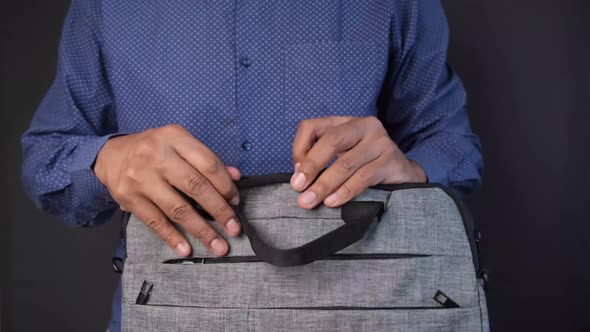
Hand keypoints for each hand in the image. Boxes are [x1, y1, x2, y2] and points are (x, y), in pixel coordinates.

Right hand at [94, 124, 240, 256]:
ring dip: (201, 230)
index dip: (226, 186)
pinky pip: (155, 222)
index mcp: (174, 137)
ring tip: (218, 245)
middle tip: (235, 228)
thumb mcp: (179, 144)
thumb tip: (236, 177)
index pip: (208, 163)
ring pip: (178, 208)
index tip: (236, 203)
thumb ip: (206, 159)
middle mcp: (157, 156)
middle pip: (195, 187)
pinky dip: (172, 237)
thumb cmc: (153, 150)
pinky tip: (187, 248)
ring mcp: (141, 178)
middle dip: (219, 211)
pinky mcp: (129, 198)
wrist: (110, 155)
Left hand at [291, 116, 426, 208]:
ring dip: (324, 185)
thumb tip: (299, 175)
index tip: (296, 173)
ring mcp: (381, 142)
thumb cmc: (366, 166)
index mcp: (346, 122)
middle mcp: (365, 126)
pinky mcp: (392, 161)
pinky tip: (333, 202)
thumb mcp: (341, 157)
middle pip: (331, 140)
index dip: (299, 148)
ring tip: (310, 201)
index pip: (312, 126)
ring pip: (346, 163)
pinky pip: (363, 177)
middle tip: (298, 188)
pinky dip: (344, 191)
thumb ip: (321, 160)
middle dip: (311, 166)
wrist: (404, 176)